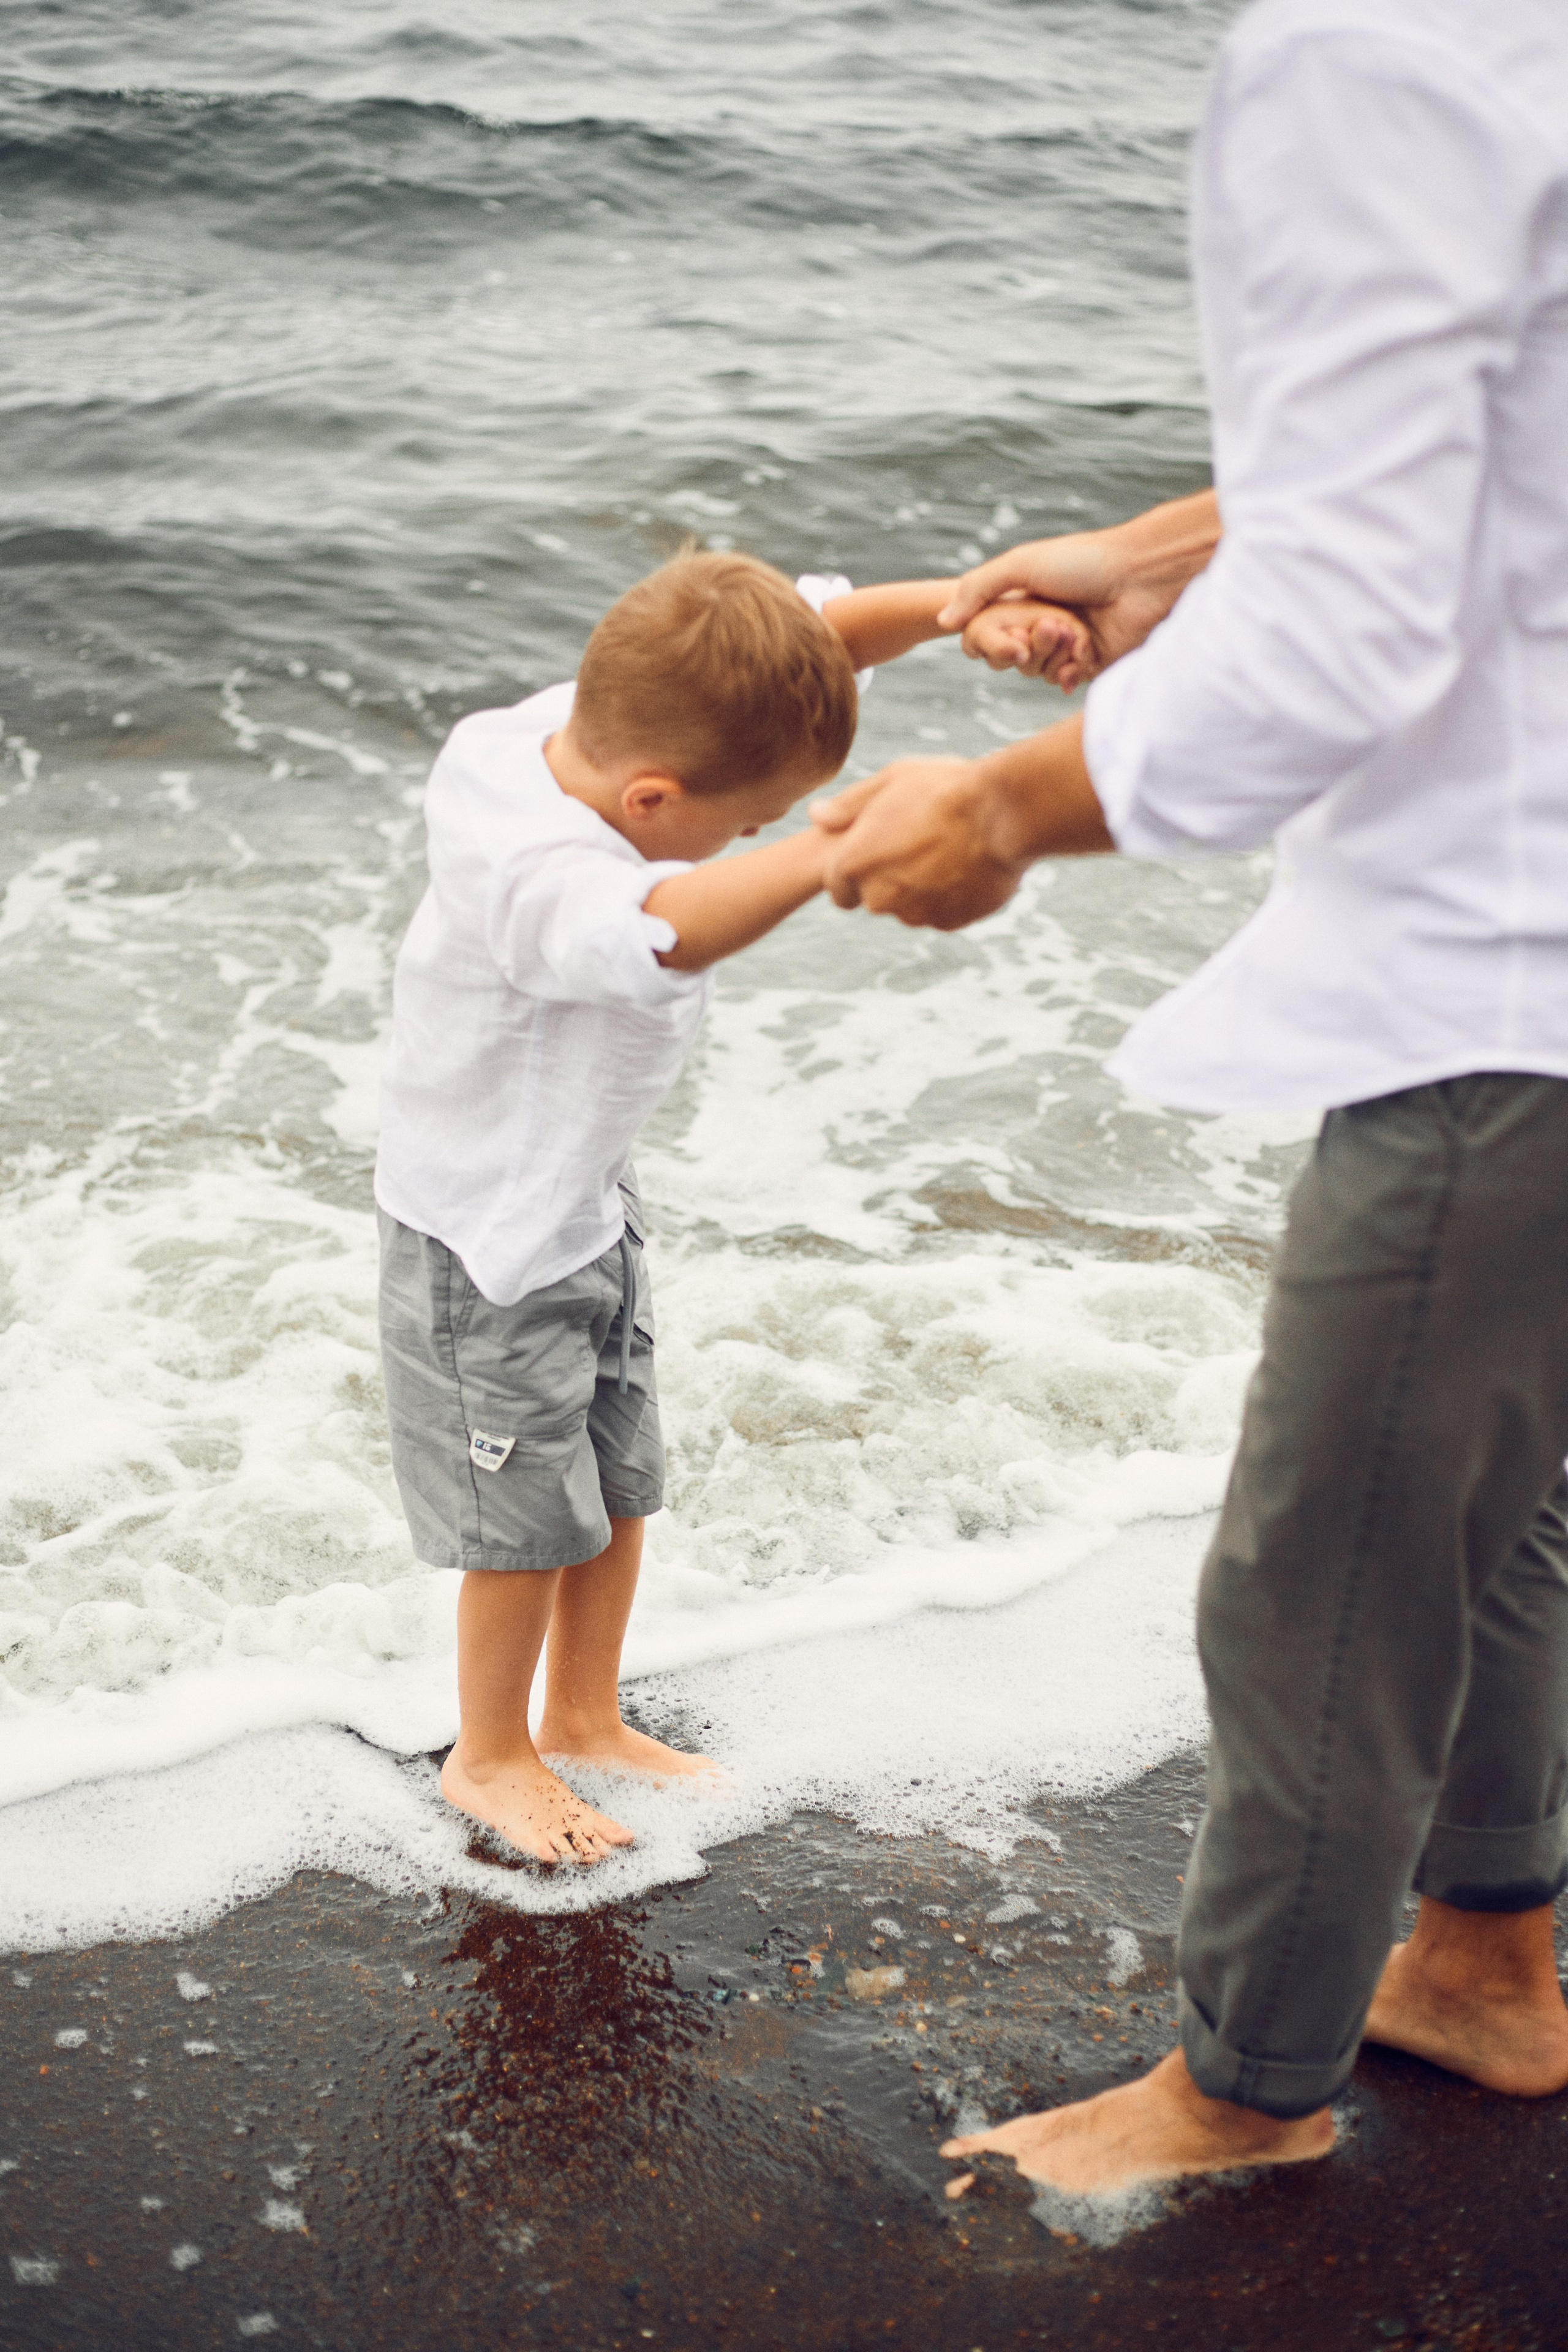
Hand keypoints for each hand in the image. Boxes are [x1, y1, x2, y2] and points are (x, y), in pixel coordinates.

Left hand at [811, 759, 1024, 930]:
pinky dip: (950, 895)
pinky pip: (942, 912)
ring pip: (910, 907)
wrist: (1002, 813)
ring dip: (922, 887)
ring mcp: (915, 914)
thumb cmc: (943, 788)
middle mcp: (879, 896)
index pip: (837, 887)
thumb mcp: (890, 781)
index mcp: (854, 863)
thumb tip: (815, 815)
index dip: (854, 870)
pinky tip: (967, 864)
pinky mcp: (949, 922)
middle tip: (919, 840)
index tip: (876, 852)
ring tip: (948, 848)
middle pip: (875, 897)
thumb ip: (848, 805)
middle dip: (890, 877)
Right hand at [938, 492, 1220, 691]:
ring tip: (1076, 631)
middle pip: (1011, 657)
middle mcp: (1043, 621)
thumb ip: (978, 588)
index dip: (992, 639)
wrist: (1142, 578)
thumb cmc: (1084, 562)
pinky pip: (1061, 681)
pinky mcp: (1089, 664)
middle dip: (1028, 645)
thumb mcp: (1021, 563)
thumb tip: (943, 621)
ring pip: (1034, 671)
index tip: (1009, 631)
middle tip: (1053, 623)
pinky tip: (1078, 659)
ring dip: (1051, 655)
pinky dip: (1066, 674)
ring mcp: (1066, 644)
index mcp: (1025, 598)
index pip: (990, 632)